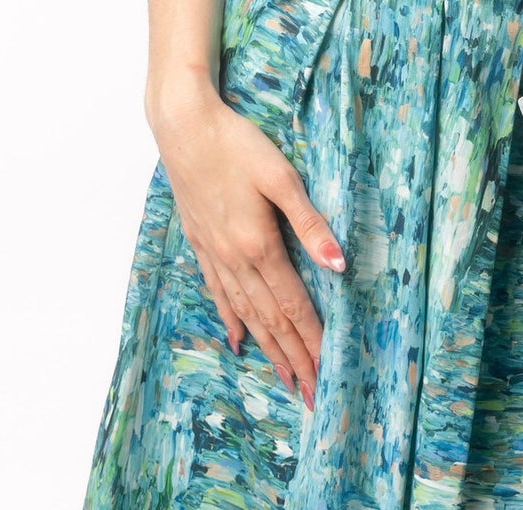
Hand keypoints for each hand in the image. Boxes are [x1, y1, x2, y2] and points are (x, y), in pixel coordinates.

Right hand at [149, 87, 345, 407]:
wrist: (183, 127)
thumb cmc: (236, 144)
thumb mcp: (281, 176)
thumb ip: (310, 222)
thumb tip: (339, 264)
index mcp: (258, 245)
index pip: (293, 306)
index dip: (312, 341)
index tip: (328, 373)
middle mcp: (234, 259)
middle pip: (271, 320)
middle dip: (294, 359)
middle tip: (313, 395)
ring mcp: (214, 253)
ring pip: (245, 314)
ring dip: (267, 349)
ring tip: (284, 377)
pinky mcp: (201, 242)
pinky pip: (219, 293)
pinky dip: (232, 320)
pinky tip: (238, 339)